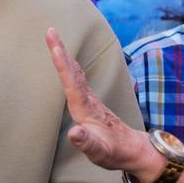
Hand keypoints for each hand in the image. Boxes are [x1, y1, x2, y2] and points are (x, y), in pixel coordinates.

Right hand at [46, 28, 163, 182]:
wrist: (133, 149)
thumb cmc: (113, 152)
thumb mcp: (98, 152)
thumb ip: (86, 142)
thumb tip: (74, 133)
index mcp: (85, 108)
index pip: (70, 81)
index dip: (61, 62)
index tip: (53, 44)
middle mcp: (87, 99)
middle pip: (72, 70)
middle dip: (60, 50)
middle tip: (50, 30)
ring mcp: (90, 99)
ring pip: (75, 72)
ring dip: (64, 55)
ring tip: (55, 39)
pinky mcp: (90, 102)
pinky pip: (77, 78)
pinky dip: (70, 66)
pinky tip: (69, 63)